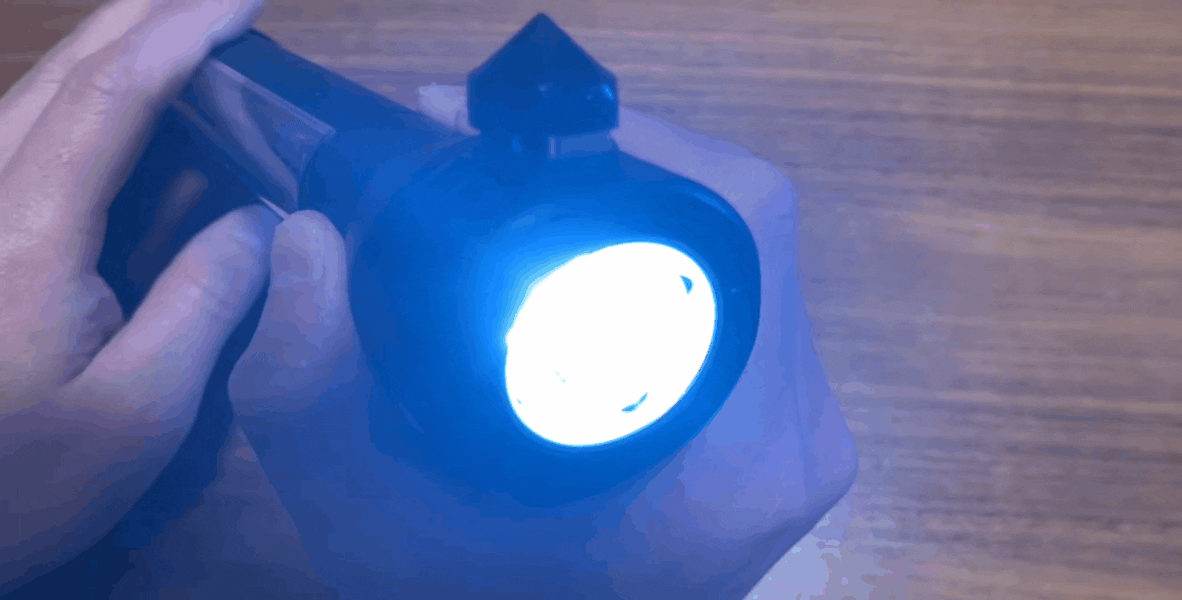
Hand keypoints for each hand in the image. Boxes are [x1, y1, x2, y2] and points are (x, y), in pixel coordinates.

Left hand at [0, 0, 268, 591]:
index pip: (111, 99)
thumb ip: (204, 303)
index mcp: (29, 236)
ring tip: (181, 25)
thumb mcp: (138, 411)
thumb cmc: (25, 479)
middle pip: (60, 69)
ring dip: (112, 44)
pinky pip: (24, 135)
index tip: (245, 2)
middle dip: (142, 11)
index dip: (180, 35)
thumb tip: (261, 219)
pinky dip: (84, 94)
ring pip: (33, 93)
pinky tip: (120, 100)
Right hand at [228, 83, 858, 597]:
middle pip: (743, 224)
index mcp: (740, 451)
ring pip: (749, 253)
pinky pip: (751, 297)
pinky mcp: (793, 432)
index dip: (634, 146)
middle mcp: (803, 433)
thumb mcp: (364, 511)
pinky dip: (677, 256)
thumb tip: (303, 234)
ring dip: (651, 205)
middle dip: (626, 167)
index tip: (504, 141)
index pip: (733, 220)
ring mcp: (809, 433)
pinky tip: (596, 258)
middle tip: (503, 164)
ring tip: (541, 197)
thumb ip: (311, 382)